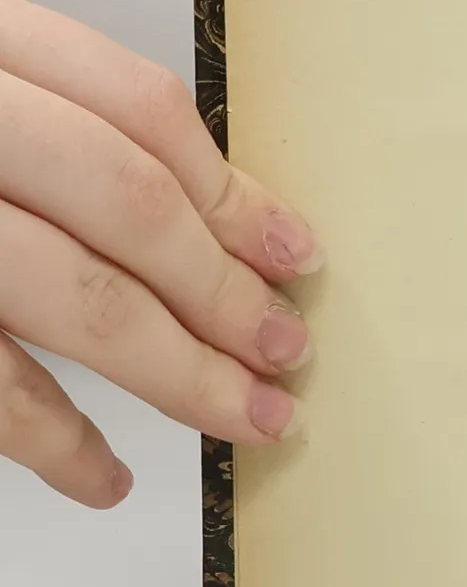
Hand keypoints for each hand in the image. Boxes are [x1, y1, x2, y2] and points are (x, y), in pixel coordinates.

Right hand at [0, 0, 317, 506]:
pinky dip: (49, 436)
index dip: (231, 189)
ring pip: (63, 291)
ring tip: (244, 418)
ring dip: (171, 370)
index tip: (297, 255)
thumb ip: (51, 121)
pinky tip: (102, 476)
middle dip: (219, 289)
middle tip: (286, 354)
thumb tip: (215, 219)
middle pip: (120, 202)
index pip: (136, 109)